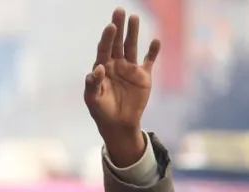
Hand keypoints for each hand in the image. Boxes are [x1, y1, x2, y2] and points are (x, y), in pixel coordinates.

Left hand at [84, 8, 159, 163]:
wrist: (119, 124)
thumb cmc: (102, 111)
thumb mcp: (93, 99)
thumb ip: (93, 84)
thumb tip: (96, 69)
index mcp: (103, 68)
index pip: (104, 49)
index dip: (107, 38)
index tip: (110, 26)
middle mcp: (116, 64)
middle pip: (117, 42)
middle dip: (118, 27)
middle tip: (119, 11)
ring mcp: (130, 69)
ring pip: (132, 47)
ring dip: (133, 33)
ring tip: (134, 18)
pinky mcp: (143, 76)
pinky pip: (149, 61)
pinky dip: (153, 51)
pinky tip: (156, 40)